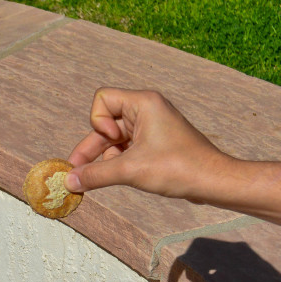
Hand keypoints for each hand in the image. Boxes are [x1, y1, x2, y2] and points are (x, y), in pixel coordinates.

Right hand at [64, 87, 280, 232]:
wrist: (212, 180)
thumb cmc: (177, 167)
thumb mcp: (130, 171)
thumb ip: (95, 175)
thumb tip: (68, 181)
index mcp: (144, 103)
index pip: (102, 100)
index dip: (98, 123)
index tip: (111, 141)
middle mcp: (146, 110)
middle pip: (104, 124)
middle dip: (91, 149)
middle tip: (75, 174)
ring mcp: (150, 127)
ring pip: (113, 140)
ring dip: (105, 159)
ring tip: (100, 181)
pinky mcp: (154, 143)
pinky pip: (125, 148)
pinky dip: (117, 163)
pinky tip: (116, 179)